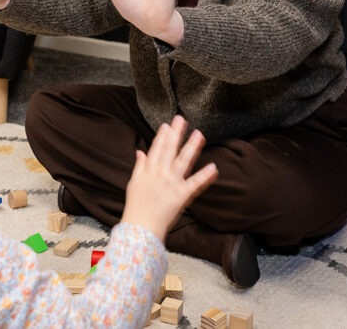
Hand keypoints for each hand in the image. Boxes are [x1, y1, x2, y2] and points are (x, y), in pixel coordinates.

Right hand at [120, 115, 217, 240]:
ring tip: (199, 135)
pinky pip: (195, 184)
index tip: (168, 124)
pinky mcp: (181, 195)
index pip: (156, 148)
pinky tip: (213, 167)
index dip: (163, 136)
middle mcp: (160, 174)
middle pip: (170, 149)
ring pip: (183, 161)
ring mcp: (171, 183)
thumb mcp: (133, 183)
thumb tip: (140, 152)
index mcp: (148, 170)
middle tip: (182, 119)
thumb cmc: (136, 207)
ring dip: (192, 147)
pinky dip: (204, 176)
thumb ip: (139, 166)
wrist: (140, 227)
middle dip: (176, 134)